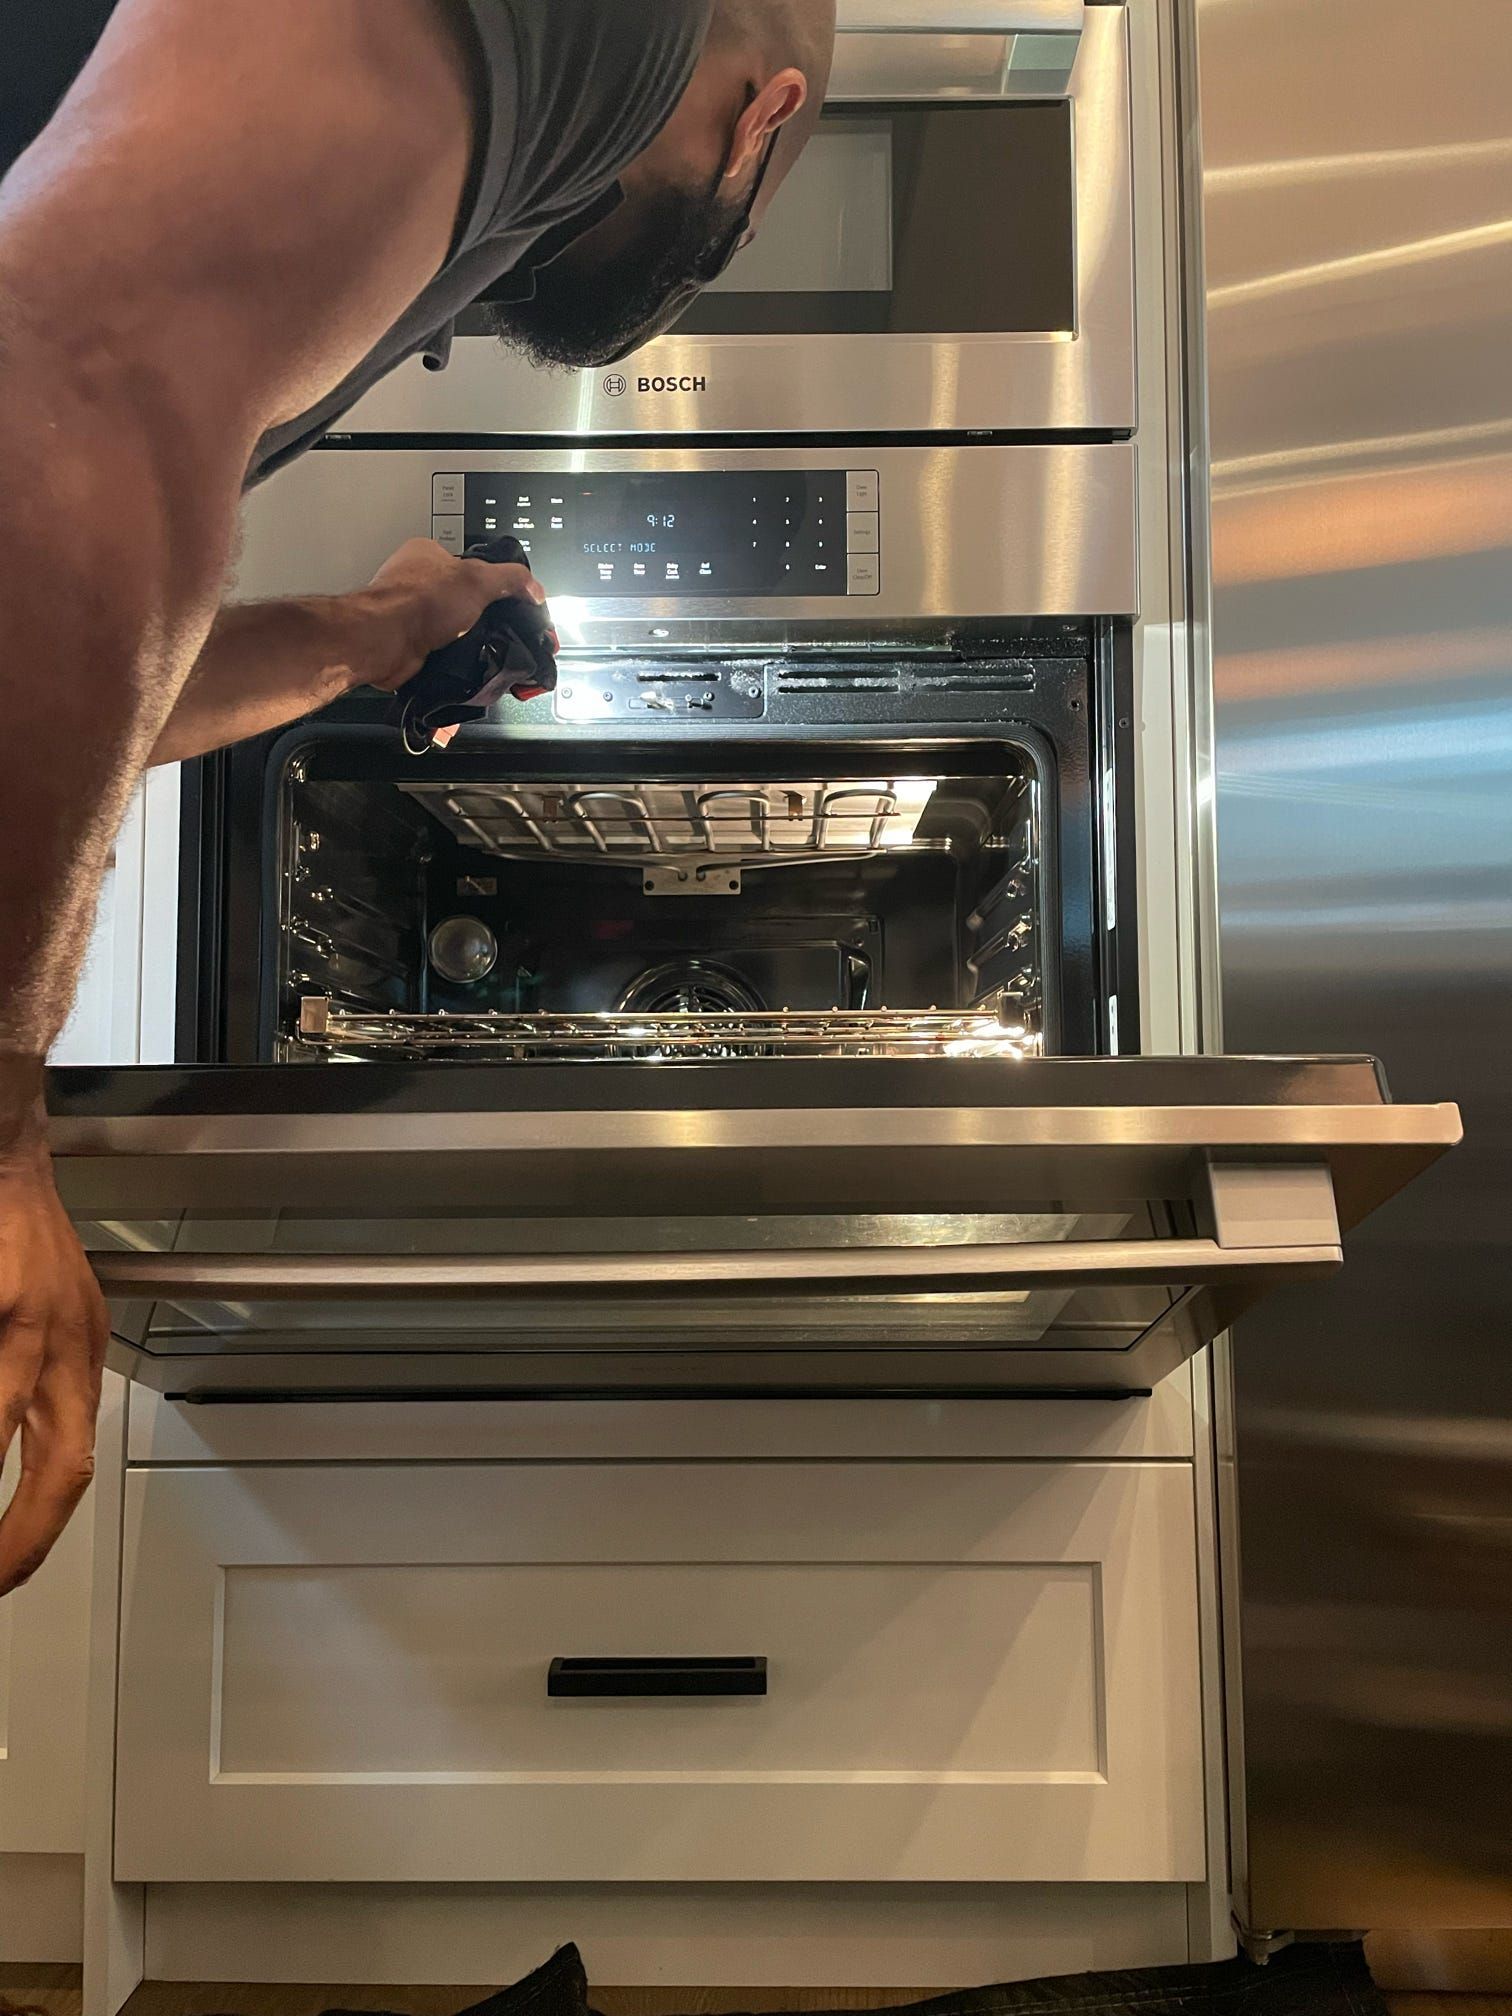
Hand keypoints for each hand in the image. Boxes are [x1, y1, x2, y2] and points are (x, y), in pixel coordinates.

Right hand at [0, 1108, 107, 1596]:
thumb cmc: (13, 1227)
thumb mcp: (50, 1305)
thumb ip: (39, 1380)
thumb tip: (18, 1456)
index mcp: (75, 1349)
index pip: (71, 1462)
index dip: (36, 1531)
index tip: (2, 1577)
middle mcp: (51, 1337)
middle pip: (37, 1459)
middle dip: (5, 1534)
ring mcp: (14, 1312)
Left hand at [363, 536, 555, 691]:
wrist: (384, 641)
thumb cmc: (415, 602)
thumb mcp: (479, 579)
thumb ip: (512, 579)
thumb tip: (533, 587)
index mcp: (428, 555)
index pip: (471, 566)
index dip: (494, 584)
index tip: (510, 600)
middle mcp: (416, 583)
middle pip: (463, 600)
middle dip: (482, 618)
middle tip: (500, 629)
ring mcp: (411, 614)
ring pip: (452, 629)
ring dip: (468, 641)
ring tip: (482, 647)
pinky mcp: (410, 644)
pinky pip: (441, 653)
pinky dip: (453, 661)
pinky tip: (462, 662)